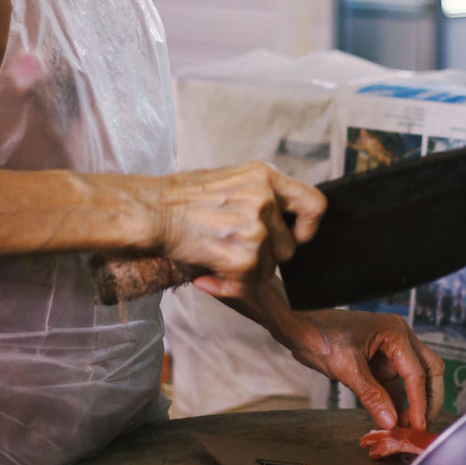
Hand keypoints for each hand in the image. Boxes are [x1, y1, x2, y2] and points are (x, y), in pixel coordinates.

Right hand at [156, 163, 325, 299]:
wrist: (150, 211)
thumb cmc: (180, 198)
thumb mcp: (230, 180)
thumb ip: (260, 196)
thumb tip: (282, 222)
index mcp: (266, 177)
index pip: (314, 204)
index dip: (307, 227)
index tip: (294, 236)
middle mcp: (266, 200)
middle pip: (288, 247)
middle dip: (265, 256)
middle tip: (233, 249)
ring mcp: (257, 230)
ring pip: (269, 269)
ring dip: (245, 271)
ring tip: (215, 256)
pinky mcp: (244, 258)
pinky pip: (247, 285)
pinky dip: (227, 287)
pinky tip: (206, 275)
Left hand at [280, 307, 444, 431]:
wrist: (299, 327)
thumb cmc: (321, 336)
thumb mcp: (346, 367)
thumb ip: (371, 396)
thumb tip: (391, 422)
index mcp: (395, 333)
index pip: (416, 372)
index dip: (419, 401)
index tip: (418, 424)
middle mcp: (399, 339)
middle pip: (428, 371)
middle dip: (428, 399)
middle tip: (421, 425)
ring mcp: (390, 351)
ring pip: (414, 380)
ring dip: (413, 403)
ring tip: (406, 428)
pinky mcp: (379, 363)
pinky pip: (396, 385)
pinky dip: (397, 402)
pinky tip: (393, 419)